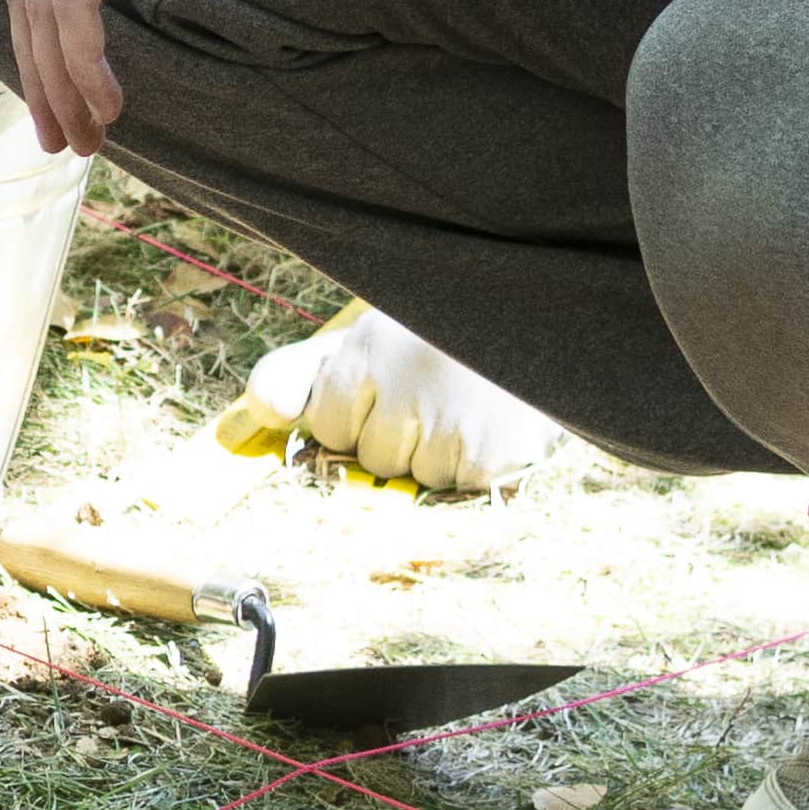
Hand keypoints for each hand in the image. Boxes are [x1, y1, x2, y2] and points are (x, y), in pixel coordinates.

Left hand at [225, 304, 556, 494]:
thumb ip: (294, 374)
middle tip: (437, 397)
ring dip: (440, 456)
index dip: (359, 415)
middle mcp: (403, 390)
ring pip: (418, 479)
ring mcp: (452, 428)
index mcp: (365, 352)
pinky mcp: (496, 459)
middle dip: (399, 439)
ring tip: (469, 408)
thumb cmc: (440, 338)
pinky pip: (463, 490)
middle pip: (373, 460)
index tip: (390, 388)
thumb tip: (263, 415)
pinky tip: (494, 427)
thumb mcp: (362, 340)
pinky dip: (480, 469)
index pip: (329, 426)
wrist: (545, 319)